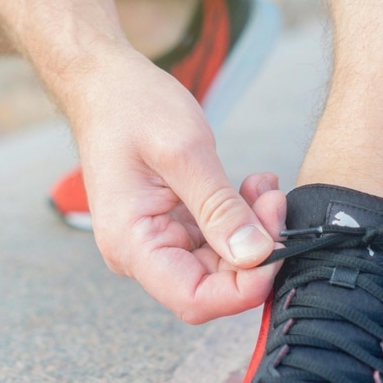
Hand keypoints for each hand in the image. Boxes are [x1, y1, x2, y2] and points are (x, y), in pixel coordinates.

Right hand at [63, 48, 285, 323]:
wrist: (104, 83)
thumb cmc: (131, 108)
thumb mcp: (185, 152)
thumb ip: (220, 209)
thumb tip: (257, 255)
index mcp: (131, 244)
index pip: (195, 299)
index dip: (244, 287)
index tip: (277, 246)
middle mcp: (139, 253)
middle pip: (212, 285)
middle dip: (254, 251)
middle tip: (274, 202)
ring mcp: (155, 241)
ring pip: (220, 264)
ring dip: (252, 231)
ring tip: (263, 188)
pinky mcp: (171, 227)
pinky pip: (215, 241)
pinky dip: (240, 219)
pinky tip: (252, 188)